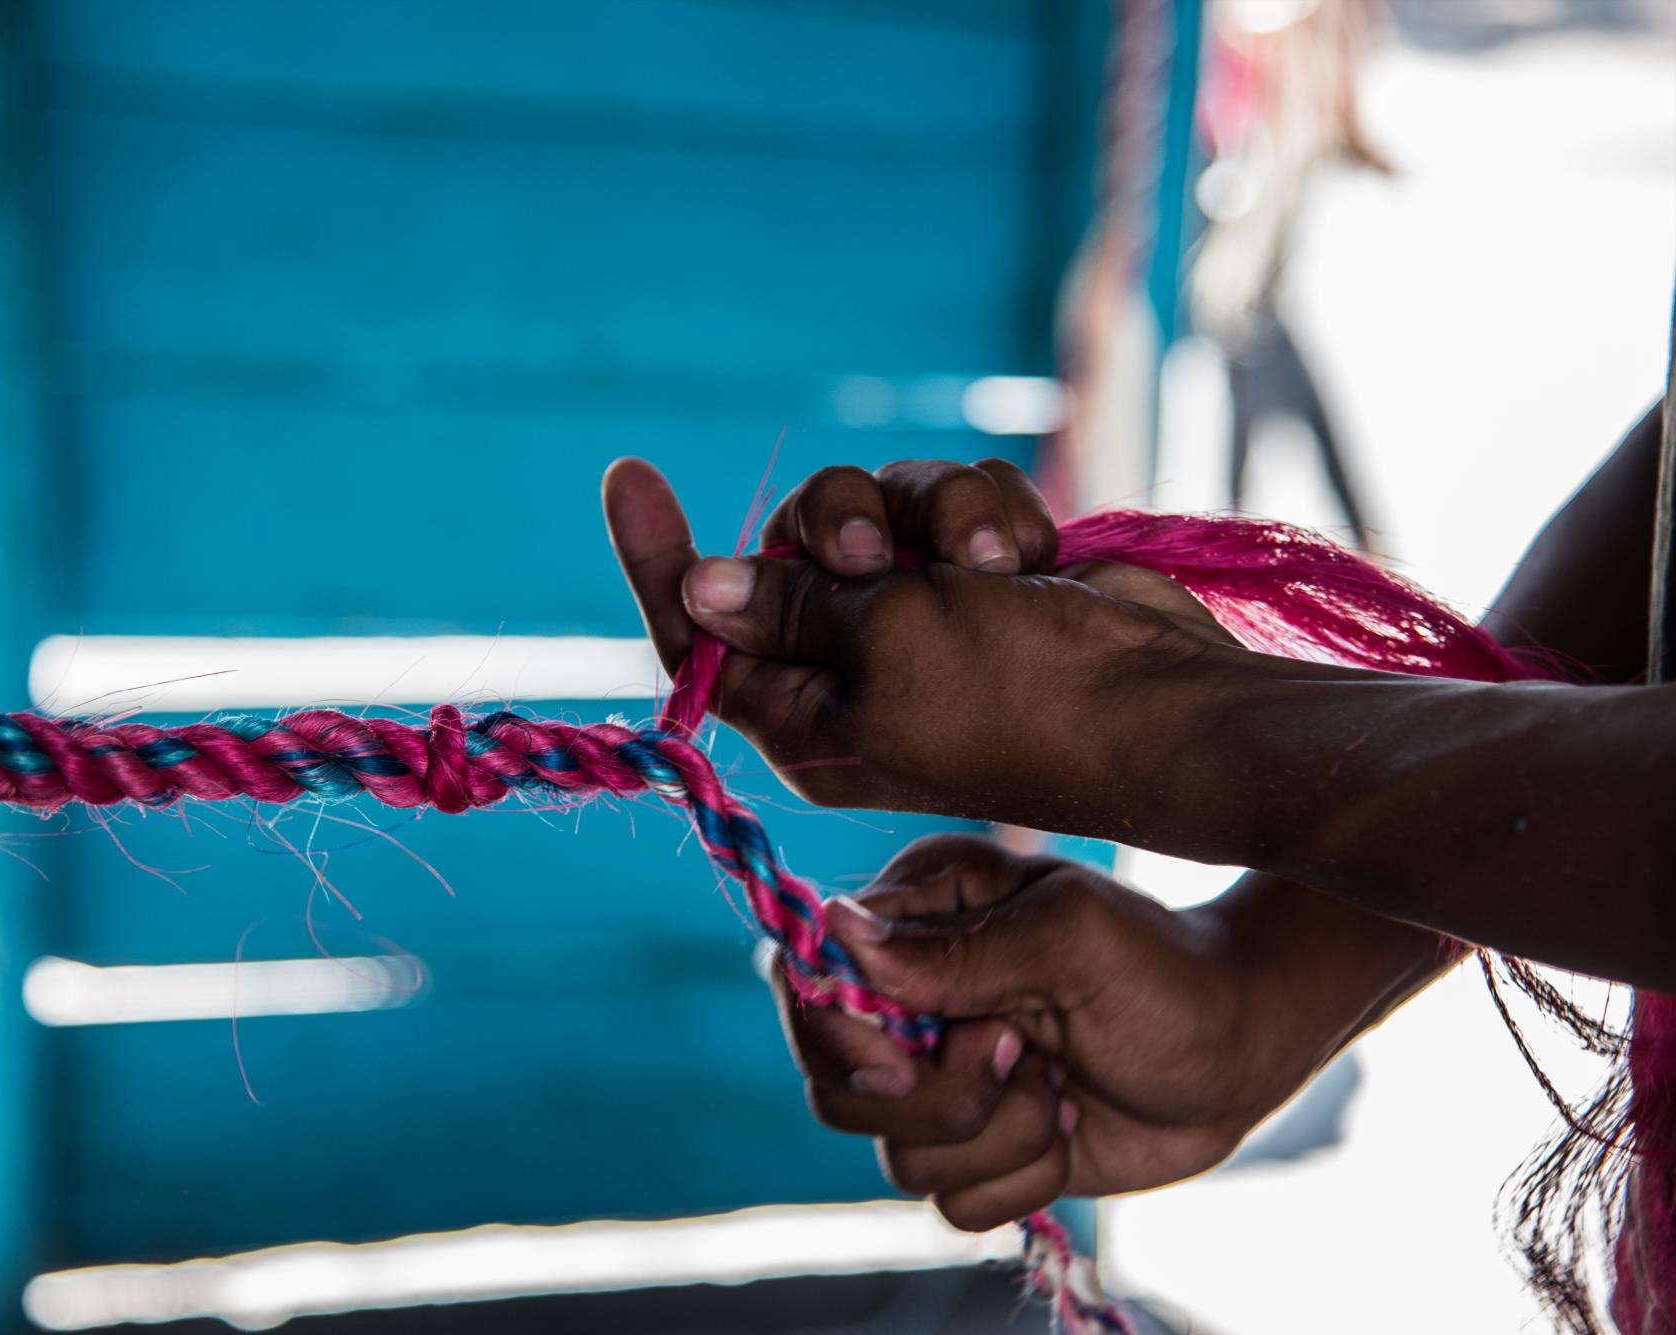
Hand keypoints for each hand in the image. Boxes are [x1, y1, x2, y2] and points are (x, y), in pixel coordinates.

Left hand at [602, 457, 1236, 827]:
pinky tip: (1027, 557)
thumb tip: (697, 589)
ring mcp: (918, 614)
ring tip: (986, 561)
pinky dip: (987, 513)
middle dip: (832, 524)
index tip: (630, 475)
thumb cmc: (1016, 693)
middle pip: (787, 547)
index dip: (660, 561)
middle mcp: (851, 663)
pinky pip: (947, 499)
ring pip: (874, 505)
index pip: (699, 635)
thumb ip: (786, 609)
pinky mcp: (979, 572)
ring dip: (930, 514)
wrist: (1162, 697)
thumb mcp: (882, 646)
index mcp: (806, 714)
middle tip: (874, 552)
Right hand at [775, 834, 1330, 1230]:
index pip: (810, 983)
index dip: (839, 1035)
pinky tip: (1069, 1121)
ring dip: (997, 1134)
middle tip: (1019, 1053)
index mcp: (917, 921)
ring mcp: (943, 1082)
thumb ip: (954, 947)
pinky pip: (951, 1203)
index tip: (906, 1054)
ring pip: (897, 1156)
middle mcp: (913, 1003)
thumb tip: (835, 929)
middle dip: (935, 1094)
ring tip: (1060, 1083)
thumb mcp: (1069, 938)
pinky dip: (1022, 1176)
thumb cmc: (1165, 969)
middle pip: (838, 1088)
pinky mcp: (980, 1149)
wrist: (1242, 1047)